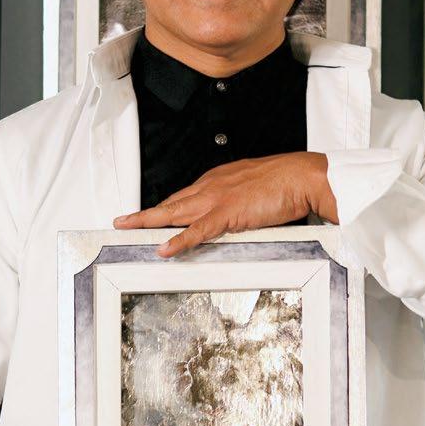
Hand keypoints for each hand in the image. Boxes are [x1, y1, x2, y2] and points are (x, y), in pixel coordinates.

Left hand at [112, 151, 337, 257]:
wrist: (302, 177)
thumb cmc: (285, 182)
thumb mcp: (253, 188)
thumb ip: (238, 202)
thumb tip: (234, 216)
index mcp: (218, 180)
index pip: (183, 197)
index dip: (164, 208)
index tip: (148, 215)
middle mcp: (211, 186)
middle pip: (170, 203)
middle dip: (144, 213)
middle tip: (122, 220)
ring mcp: (217, 199)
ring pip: (174, 212)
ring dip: (148, 222)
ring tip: (126, 229)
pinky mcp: (228, 213)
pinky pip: (198, 231)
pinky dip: (179, 241)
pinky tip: (164, 249)